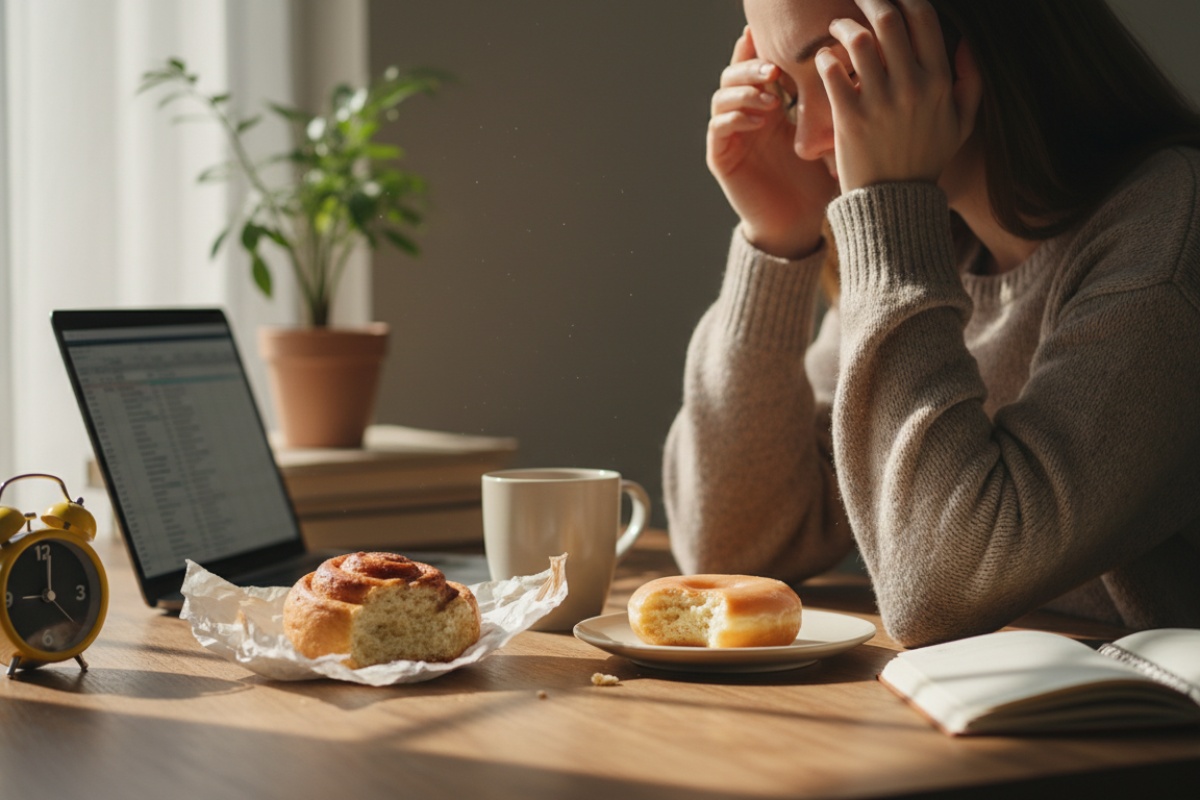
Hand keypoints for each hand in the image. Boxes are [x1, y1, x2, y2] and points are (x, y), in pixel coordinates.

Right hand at [707, 27, 838, 258]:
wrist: (799, 225)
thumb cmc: (818, 182)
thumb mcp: (826, 136)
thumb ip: (829, 102)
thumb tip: (856, 64)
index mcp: (769, 106)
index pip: (757, 65)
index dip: (762, 48)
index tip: (780, 38)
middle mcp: (745, 117)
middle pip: (734, 74)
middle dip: (752, 66)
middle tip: (776, 70)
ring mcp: (731, 137)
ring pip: (721, 97)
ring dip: (744, 91)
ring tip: (771, 97)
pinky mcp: (721, 158)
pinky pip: (718, 128)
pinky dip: (735, 119)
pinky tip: (760, 122)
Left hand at [816, 0, 980, 192]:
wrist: (895, 202)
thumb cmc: (927, 158)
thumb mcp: (962, 123)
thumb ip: (971, 81)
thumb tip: (964, 40)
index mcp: (940, 81)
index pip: (923, 17)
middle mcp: (913, 87)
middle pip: (888, 19)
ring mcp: (881, 102)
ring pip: (859, 40)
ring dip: (843, 26)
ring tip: (835, 27)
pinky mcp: (851, 119)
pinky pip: (833, 72)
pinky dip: (825, 58)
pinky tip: (823, 59)